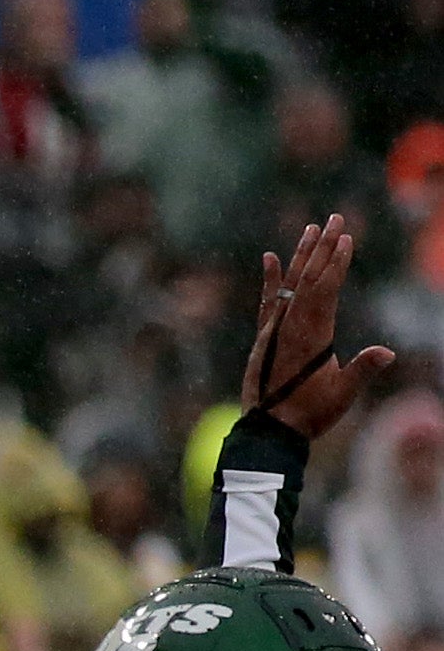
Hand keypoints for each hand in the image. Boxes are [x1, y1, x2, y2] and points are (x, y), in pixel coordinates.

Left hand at [244, 214, 398, 446]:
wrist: (269, 432)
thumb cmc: (310, 414)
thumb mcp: (342, 393)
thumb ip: (363, 369)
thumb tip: (387, 353)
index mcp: (311, 335)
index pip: (325, 289)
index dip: (335, 263)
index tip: (344, 238)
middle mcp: (289, 326)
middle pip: (309, 278)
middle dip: (322, 247)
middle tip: (333, 218)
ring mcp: (274, 331)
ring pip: (289, 285)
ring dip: (300, 256)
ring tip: (310, 228)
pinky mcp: (263, 338)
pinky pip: (267, 303)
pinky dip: (270, 281)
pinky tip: (269, 257)